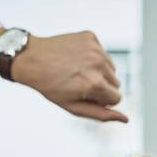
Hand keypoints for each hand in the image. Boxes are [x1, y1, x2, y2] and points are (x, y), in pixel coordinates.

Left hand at [0, 31, 126, 122]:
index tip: (85, 96)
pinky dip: (93, 57)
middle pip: (116, 83)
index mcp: (95, 84)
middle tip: (79, 84)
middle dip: (102, 86)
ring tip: (77, 71)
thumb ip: (101, 114)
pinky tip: (76, 58)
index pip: (116, 98)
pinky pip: (103, 52)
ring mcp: (95, 48)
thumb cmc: (50, 87)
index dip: (102, 101)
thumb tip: (126, 119)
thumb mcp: (74, 106)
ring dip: (99, 71)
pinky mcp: (91, 36)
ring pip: (111, 67)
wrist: (30, 58)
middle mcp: (98, 64)